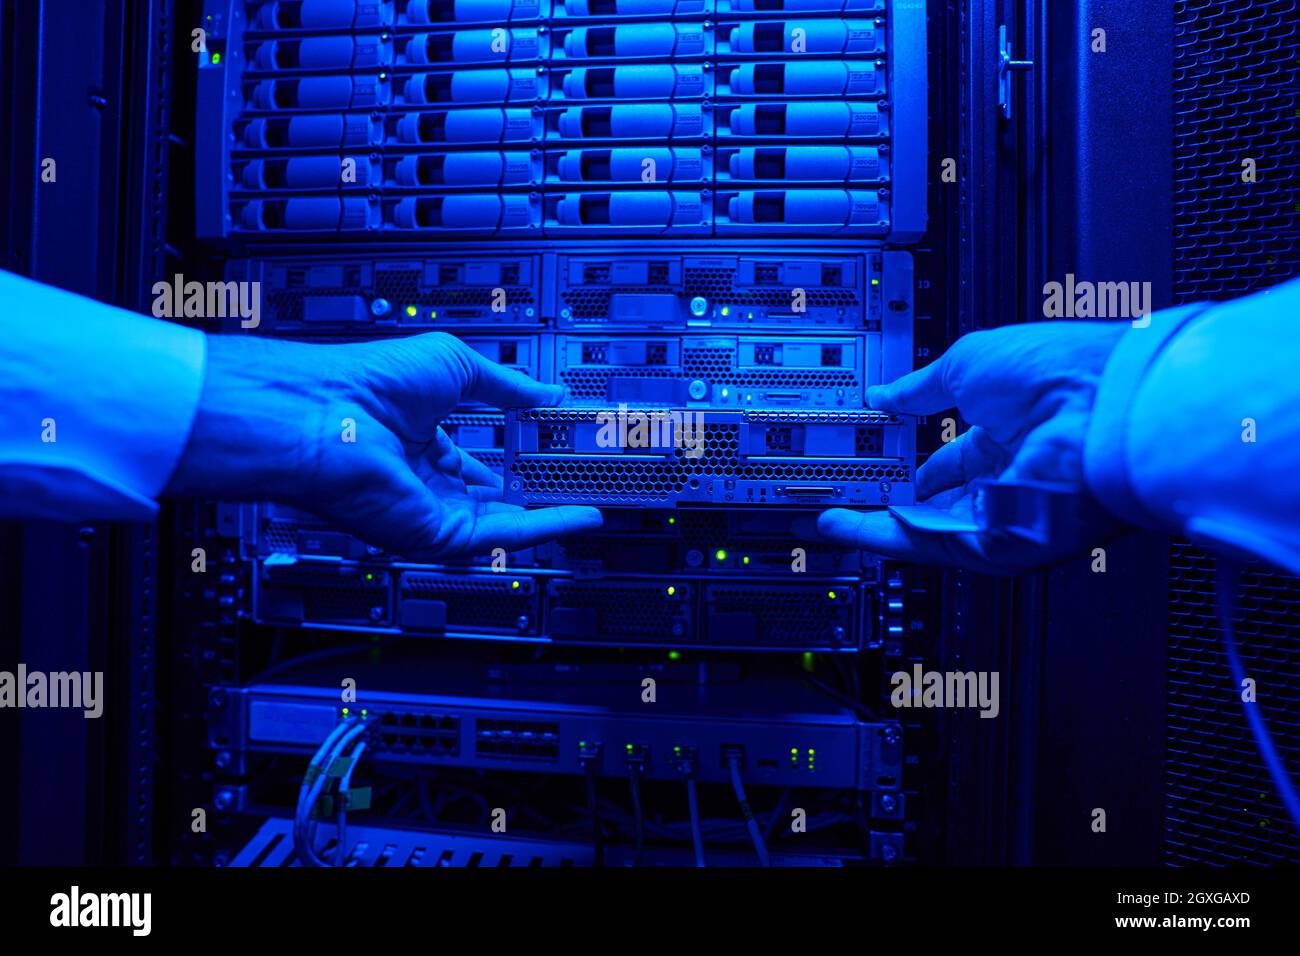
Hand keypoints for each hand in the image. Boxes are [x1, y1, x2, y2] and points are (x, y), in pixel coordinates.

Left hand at [166, 332, 601, 558]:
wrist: (331, 414)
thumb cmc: (368, 383)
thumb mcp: (455, 365)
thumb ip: (507, 383)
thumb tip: (548, 389)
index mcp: (421, 441)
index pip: (477, 460)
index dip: (517, 457)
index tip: (556, 452)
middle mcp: (424, 480)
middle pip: (494, 497)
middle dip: (540, 493)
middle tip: (586, 485)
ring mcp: (430, 510)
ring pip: (504, 523)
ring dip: (552, 515)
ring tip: (598, 504)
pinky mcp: (436, 535)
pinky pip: (500, 537)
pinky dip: (544, 528)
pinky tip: (578, 517)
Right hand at [808, 322, 1128, 571]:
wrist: (1102, 409)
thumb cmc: (1060, 374)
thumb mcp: (969, 363)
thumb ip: (919, 387)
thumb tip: (885, 392)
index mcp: (1007, 433)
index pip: (945, 459)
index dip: (903, 459)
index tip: (867, 458)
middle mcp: (1008, 479)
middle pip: (933, 501)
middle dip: (884, 500)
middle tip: (839, 496)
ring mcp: (1006, 513)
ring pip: (927, 530)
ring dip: (876, 525)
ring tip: (832, 517)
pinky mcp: (1004, 545)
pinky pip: (936, 547)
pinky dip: (893, 538)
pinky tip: (856, 526)